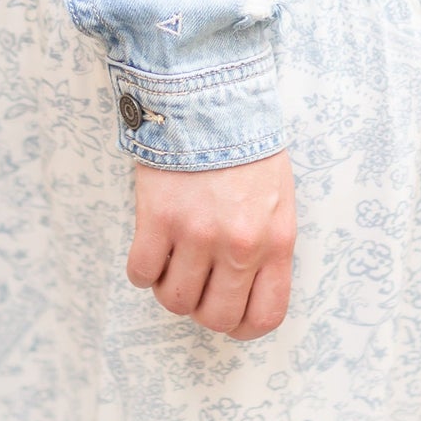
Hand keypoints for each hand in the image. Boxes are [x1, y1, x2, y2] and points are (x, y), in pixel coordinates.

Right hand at [125, 148, 296, 339]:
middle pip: (215, 317)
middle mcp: (240, 245)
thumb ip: (267, 246)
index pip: (264, 316)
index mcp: (276, 241)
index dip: (241, 325)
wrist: (209, 95)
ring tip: (172, 259)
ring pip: (174, 300)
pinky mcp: (159, 218)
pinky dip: (142, 270)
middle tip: (195, 281)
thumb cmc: (245, 143)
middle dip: (201, 307)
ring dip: (169, 287)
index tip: (226, 312)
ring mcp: (198, 234)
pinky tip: (151, 246)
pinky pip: (141, 273)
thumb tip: (244, 290)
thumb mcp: (278, 197)